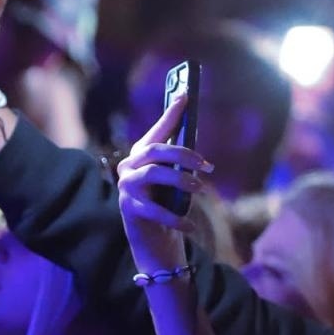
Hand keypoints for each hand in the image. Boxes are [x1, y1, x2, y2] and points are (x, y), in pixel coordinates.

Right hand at [116, 91, 211, 272]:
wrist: (152, 239)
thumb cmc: (166, 203)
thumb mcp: (175, 180)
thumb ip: (180, 163)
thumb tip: (197, 147)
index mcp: (141, 155)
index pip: (157, 131)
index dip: (171, 114)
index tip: (186, 95)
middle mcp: (129, 167)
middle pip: (155, 151)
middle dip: (183, 154)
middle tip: (207, 166)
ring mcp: (126, 188)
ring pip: (153, 174)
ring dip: (180, 179)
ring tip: (200, 188)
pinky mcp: (129, 209)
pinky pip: (155, 210)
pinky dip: (176, 218)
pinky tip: (190, 226)